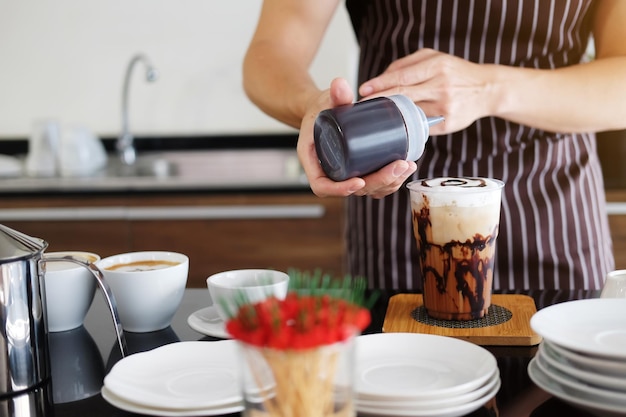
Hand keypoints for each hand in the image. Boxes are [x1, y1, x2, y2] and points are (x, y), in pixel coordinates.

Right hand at [297, 78, 416, 198]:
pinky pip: (374, 185)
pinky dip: (391, 181)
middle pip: (352, 190)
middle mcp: (330, 173)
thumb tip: (340, 83)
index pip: (322, 186)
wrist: (323, 112)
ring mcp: (346, 175)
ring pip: (367, 190)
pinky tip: (406, 168)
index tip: (359, 181)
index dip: (340, 190)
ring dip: (389, 183)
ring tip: (407, 165)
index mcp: (314, 161)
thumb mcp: (325, 102)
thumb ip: (335, 95)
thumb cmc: (320, 109)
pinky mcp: (359, 172)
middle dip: (378, 182)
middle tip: (398, 166)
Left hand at [359, 48, 495, 135]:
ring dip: (391, 115)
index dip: (380, 84)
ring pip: (410, 113)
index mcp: (438, 66)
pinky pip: (420, 126)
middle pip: (403, 95)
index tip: (363, 90)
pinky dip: (407, 125)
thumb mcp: (435, 58)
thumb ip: (407, 65)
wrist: (486, 90)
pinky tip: (396, 125)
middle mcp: (442, 86)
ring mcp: (445, 106)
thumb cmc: (455, 72)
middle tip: (362, 106)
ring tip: (375, 115)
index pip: (402, 77)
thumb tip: (380, 79)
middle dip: (380, 101)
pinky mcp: (448, 124)